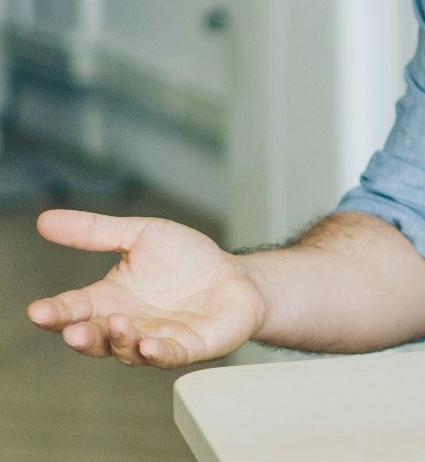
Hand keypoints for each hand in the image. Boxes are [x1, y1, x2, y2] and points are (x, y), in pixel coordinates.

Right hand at [25, 210, 267, 367]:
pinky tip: (149, 346)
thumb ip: (96, 231)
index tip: (38, 311)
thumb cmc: (186, 259)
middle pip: (94, 338)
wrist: (236, 276)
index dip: (55, 313)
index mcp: (109, 299)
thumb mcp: (141, 235)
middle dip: (80, 336)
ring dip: (119, 340)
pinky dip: (157, 353)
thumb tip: (45, 219)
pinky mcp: (188, 347)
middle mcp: (127, 324)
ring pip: (127, 349)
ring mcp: (156, 339)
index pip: (73, 309)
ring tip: (118, 323)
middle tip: (71, 330)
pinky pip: (168, 356)